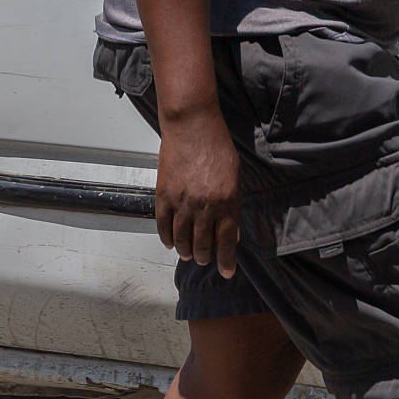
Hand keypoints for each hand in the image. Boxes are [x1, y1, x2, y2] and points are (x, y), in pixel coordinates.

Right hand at [154, 108, 243, 278]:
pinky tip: (170, 243)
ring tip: (189, 255)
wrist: (192, 126)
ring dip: (186, 251)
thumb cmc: (218, 147)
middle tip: (205, 260)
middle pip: (203, 244)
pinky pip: (163, 224)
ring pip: (182, 239)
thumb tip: (233, 232)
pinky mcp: (164, 194)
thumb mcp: (235, 177)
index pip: (226, 242)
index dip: (226, 261)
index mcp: (226, 202)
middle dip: (205, 257)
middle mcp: (204, 206)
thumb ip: (233, 206)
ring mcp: (182, 202)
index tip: (227, 272)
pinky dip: (166, 237)